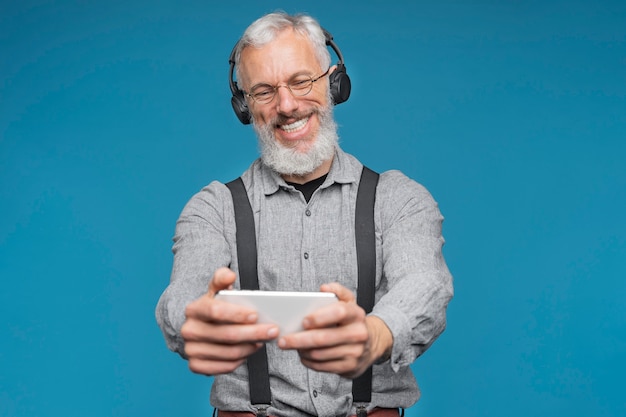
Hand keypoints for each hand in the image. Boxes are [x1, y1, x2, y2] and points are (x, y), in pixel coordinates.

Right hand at [180, 267, 278, 375]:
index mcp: (194, 309)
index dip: (237, 314)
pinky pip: (225, 366)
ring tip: (264, 340)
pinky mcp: (196, 366)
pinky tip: (250, 351)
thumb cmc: (215, 307)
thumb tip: (229, 274)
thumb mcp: (217, 291)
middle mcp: (188, 330)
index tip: (256, 315)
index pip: (215, 311)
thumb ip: (222, 278)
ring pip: (229, 352)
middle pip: (226, 334)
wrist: (201, 329)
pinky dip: (241, 360)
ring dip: (250, 347)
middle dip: (254, 333)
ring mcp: (191, 350)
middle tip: (273, 331)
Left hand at [277, 283, 392, 378]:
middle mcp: (359, 333)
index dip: (320, 317)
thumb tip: (324, 288)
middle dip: (299, 340)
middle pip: (324, 338)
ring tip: (291, 346)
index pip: (339, 312)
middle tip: (283, 340)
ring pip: (321, 354)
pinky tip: (303, 355)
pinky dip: (309, 361)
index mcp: (356, 314)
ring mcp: (355, 352)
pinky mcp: (350, 367)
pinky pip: (324, 366)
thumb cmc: (352, 321)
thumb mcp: (349, 302)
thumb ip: (337, 291)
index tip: (303, 321)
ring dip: (302, 351)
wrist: (372, 343)